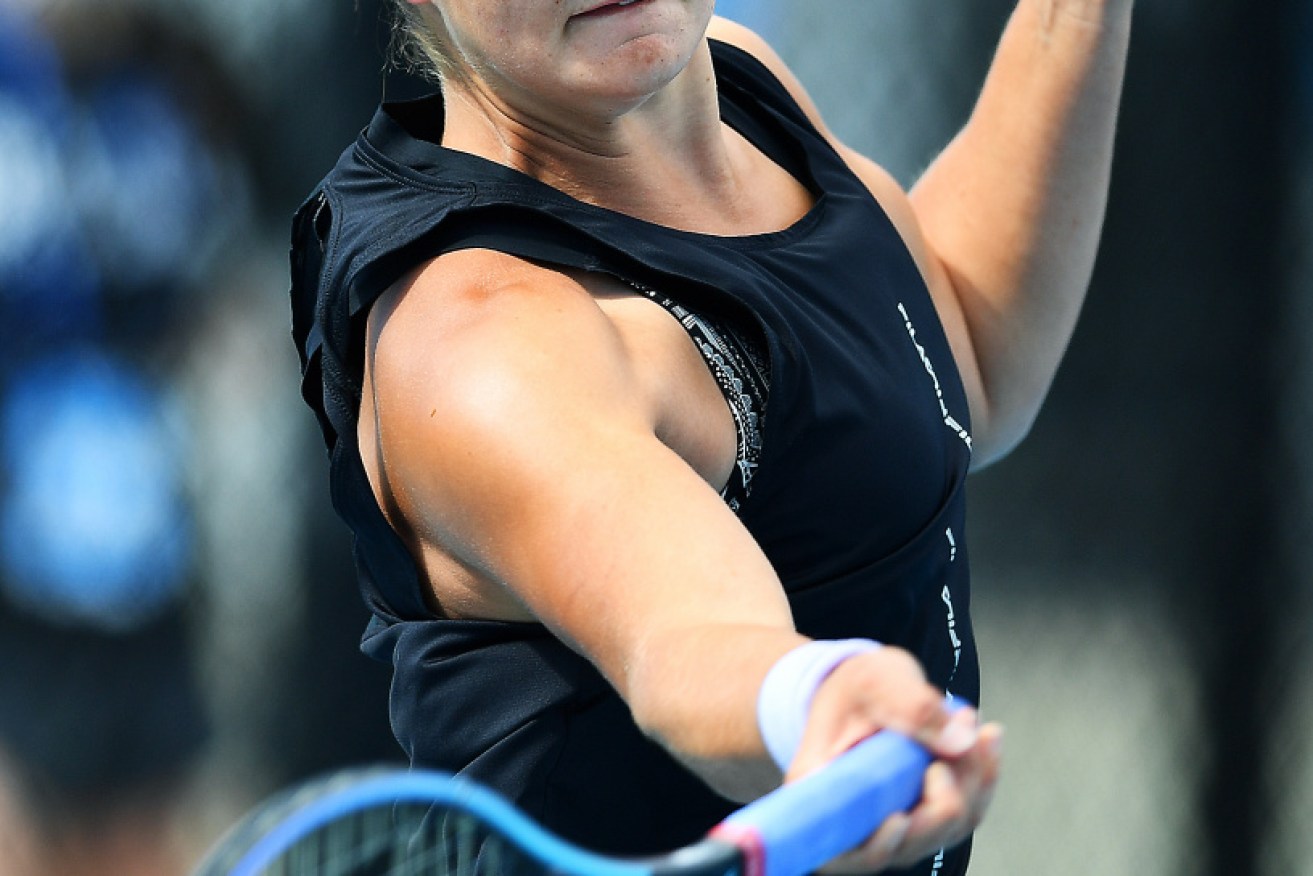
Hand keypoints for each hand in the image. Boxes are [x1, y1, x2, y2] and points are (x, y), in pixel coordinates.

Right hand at [785, 648, 1002, 871]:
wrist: (867, 690)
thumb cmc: (856, 689)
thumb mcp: (874, 680)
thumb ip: (913, 706)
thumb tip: (960, 741)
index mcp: (820, 793)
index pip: (844, 847)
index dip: (877, 844)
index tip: (898, 818)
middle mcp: (853, 823)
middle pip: (908, 842)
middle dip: (945, 794)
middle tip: (956, 732)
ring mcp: (893, 828)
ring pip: (945, 829)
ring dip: (971, 778)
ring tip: (968, 723)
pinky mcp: (924, 819)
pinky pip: (964, 813)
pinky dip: (981, 777)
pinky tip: (983, 739)